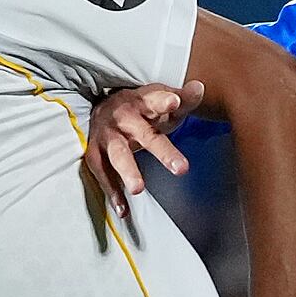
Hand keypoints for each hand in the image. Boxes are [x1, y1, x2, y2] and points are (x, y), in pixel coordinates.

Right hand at [87, 80, 201, 218]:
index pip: (155, 99)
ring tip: (138, 189)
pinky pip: (102, 174)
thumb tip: (200, 87)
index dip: (165, 101)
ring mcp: (108, 136)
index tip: (175, 101)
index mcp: (143, 102)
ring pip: (117, 154)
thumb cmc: (142, 109)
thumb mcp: (162, 101)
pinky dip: (111, 192)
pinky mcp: (95, 153)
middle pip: (145, 134)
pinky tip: (123, 209)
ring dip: (127, 172)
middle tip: (182, 169)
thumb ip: (183, 99)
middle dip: (162, 151)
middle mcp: (124, 118)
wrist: (102, 108)